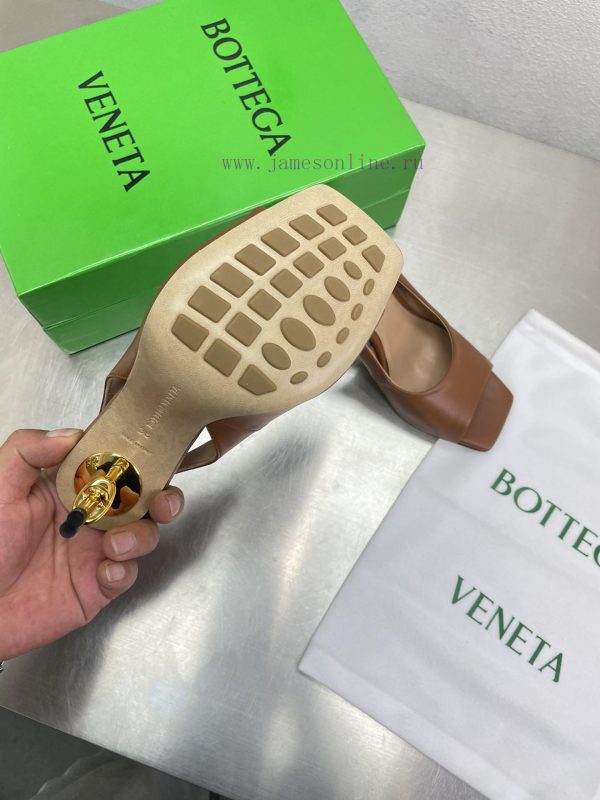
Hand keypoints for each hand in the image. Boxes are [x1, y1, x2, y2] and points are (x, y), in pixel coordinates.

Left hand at [0, 429, 183, 660]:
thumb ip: (28, 451)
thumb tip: (71, 434)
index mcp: (70, 487)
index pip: (114, 465)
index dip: (137, 459)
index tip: (146, 458)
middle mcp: (90, 516)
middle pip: (143, 500)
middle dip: (164, 498)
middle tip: (161, 502)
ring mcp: (96, 551)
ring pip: (143, 535)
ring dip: (141, 536)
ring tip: (115, 544)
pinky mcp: (97, 585)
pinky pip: (127, 575)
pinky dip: (124, 572)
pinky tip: (105, 572)